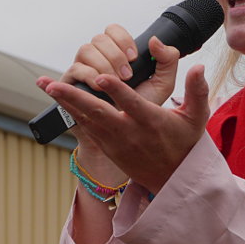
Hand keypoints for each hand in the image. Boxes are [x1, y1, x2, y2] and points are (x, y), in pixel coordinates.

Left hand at [40, 64, 209, 193]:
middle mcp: (130, 133)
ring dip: (65, 102)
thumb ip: (197, 91)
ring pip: (87, 119)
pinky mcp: (108, 146)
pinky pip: (87, 127)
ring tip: (45, 84)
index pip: (131, 104)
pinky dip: (71, 112)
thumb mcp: (197, 118)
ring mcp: (116, 142)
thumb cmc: (185, 143)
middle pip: (98, 113)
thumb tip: (200, 66)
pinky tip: (57, 98)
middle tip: (53, 83)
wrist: (173, 178)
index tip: (99, 77)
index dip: (115, 90)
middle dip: (74, 97)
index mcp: (152, 122)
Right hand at [50, 25, 181, 106]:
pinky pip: (75, 69)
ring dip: (103, 64)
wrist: (125, 135)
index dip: (123, 39)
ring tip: (114, 83)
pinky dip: (89, 75)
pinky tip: (99, 86)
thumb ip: (167, 61)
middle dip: (115, 55)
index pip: (114, 31)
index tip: (134, 57)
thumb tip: (155, 40)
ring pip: (86, 50)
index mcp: (118, 53)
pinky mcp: (71, 83)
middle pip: (100, 38)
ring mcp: (83, 68)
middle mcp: (99, 57)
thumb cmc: (142, 108)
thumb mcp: (162, 85)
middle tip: (128, 75)